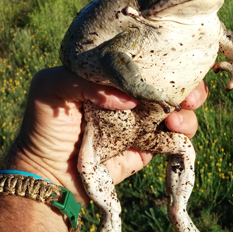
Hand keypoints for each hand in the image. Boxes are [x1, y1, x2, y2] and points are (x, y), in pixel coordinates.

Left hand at [5, 66, 207, 203]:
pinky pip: (174, 138)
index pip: (142, 58)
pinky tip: (175, 131)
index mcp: (109, 77)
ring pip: (178, 108)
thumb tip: (129, 98)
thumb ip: (84, 79)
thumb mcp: (50, 87)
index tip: (176, 58)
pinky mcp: (147, 147)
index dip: (163, 56)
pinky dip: (184, 133)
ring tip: (178, 117)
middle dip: (187, 82)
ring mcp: (140, 122)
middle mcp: (128, 96)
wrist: (47, 175)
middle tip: (189, 91)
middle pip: (169, 81)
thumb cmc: (43, 126)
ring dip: (188, 108)